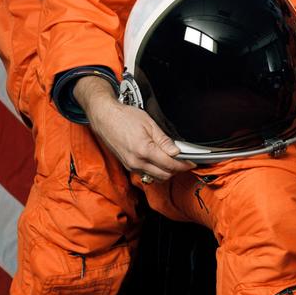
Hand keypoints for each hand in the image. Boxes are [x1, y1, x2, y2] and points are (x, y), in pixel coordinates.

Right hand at [78, 77, 193, 180]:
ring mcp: (130, 165)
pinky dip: (156, 171)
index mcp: (144, 151)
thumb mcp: (149, 124)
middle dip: (177, 170)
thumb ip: (164, 140)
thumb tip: (176, 151)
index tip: (191, 162)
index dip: (183, 165)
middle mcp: (136, 162)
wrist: (104, 118)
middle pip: (163, 175)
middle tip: (185, 161)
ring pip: (154, 177)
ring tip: (173, 161)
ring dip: (166, 172)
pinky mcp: (127, 165)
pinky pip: (145, 174)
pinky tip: (160, 161)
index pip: (169, 165)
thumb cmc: (124, 117)